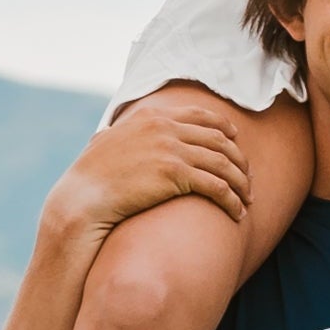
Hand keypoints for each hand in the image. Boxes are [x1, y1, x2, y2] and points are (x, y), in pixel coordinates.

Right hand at [59, 90, 250, 238]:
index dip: (224, 128)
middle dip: (239, 159)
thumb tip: (108, 131)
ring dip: (240, 183)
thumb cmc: (89, 178)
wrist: (82, 198)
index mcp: (151, 116)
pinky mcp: (175, 174)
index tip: (236, 141)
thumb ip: (117, 133)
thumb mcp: (105, 143)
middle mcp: (164, 127)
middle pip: (218, 139)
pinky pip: (217, 186)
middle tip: (247, 178)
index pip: (200, 115)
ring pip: (223, 163)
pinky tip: (237, 213)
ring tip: (247, 199)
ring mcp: (170, 148)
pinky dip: (232, 200)